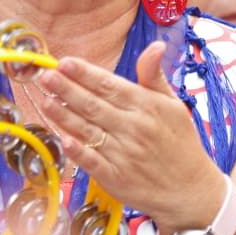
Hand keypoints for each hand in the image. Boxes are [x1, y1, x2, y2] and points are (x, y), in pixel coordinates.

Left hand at [37, 42, 225, 230]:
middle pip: (93, 105)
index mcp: (146, 106)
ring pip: (88, 131)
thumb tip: (156, 45)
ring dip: (64, 115)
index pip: (109, 85)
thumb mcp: (173, 104)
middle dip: (67, 89)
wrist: (191, 189)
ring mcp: (123, 154)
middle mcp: (133, 128)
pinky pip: (92, 162)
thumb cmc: (180, 143)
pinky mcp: (116, 178)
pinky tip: (63, 139)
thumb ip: (154, 75)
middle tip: (45, 75)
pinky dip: (78, 151)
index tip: (64, 62)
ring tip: (44, 100)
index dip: (85, 73)